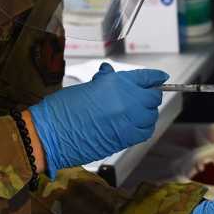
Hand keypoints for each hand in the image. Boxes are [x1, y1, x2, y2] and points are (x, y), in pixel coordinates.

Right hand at [28, 65, 166, 176]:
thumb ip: (105, 81)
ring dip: (147, 114)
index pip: (147, 78)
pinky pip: (144, 132)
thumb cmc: (63, 109)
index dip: (156, 78)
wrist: (52, 134)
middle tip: (144, 98)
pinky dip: (144, 129)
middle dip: (150, 97)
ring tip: (137, 114)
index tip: (161, 78)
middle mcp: (128, 100)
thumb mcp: (86, 87)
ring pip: (151, 116)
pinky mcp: (126, 139)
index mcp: (118, 83)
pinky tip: (135, 127)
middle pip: (153, 98)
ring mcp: (129, 120)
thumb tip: (109, 75)